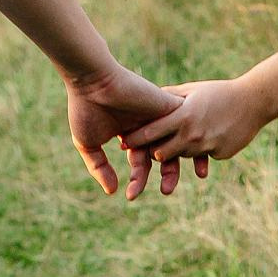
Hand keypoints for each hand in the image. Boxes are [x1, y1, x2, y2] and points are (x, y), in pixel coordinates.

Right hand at [67, 65, 206, 198]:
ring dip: (179, 162)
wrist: (92, 82)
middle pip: (164, 154)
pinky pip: (186, 126)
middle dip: (167, 175)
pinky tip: (191, 155)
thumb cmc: (86, 109)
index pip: (141, 160)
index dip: (138, 179)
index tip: (131, 195)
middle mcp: (148, 125)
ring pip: (178, 142)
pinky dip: (188, 141)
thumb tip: (113, 191)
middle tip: (165, 191)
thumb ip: (100, 168)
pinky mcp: (169, 105)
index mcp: (131, 133)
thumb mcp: (88, 144)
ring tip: (173, 183)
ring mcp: (159, 115)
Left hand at [128, 80, 269, 166]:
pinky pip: (202, 157)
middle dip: (154, 151)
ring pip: (181, 157)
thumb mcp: (192, 90)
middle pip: (162, 153)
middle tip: (147, 148)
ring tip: (180, 138)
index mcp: (183, 116)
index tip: (123, 142)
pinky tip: (209, 136)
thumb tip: (146, 98)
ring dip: (176, 150)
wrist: (254, 101)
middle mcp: (192, 135)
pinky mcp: (220, 154)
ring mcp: (207, 146)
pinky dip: (200, 150)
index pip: (151, 132)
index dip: (135, 139)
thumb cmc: (220, 92)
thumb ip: (169, 97)